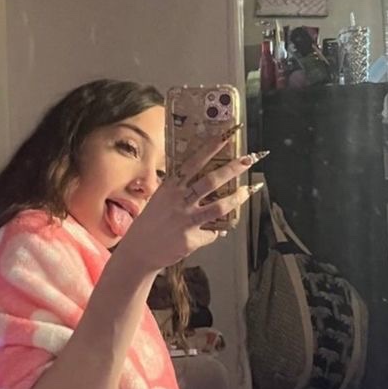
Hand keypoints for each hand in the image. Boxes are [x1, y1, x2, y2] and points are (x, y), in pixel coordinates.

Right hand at [116, 133, 266, 275]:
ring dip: (237, 198)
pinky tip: (220, 230)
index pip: (192, 163)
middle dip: (232, 169)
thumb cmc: (150, 223)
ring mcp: (186, 220)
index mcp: (170, 187)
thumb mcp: (160, 200)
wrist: (139, 251)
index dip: (209, 149)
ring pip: (219, 207)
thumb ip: (179, 190)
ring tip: (248, 190)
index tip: (224, 137)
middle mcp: (179, 201)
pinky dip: (217, 231)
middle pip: (211, 181)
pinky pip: (212, 233)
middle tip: (247, 160)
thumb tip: (202, 182)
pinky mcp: (191, 239)